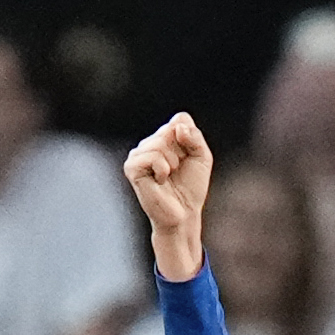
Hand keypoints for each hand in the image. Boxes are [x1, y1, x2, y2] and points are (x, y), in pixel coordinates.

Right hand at [125, 113, 214, 280]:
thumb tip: (177, 128)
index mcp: (164, 138)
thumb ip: (195, 136)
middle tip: (178, 171)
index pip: (180, 120)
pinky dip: (162, 168)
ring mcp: (138, 154)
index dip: (191, 139)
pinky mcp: (132, 167)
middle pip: (171, 129)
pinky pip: (151, 156)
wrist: (183, 214)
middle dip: (182, 152)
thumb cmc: (191, 188)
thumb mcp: (202, 157)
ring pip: (161, 142)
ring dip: (172, 162)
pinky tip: (160, 180)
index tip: (188, 158)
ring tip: (169, 176)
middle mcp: (149, 143)